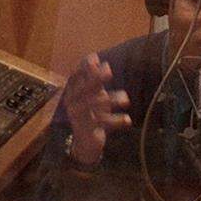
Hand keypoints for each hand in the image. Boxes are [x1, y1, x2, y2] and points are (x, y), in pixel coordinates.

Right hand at [63, 53, 130, 167]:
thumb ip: (95, 79)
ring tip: (126, 100)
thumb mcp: (93, 95)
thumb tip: (100, 60)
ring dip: (112, 100)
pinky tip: (128, 120)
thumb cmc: (90, 112)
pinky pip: (102, 123)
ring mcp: (78, 116)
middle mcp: (72, 102)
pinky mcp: (86, 130)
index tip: (96, 58)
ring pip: (93, 104)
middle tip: (110, 71)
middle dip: (96, 78)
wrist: (84, 142)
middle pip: (84, 88)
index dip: (84, 67)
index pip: (75, 75)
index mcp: (73, 91)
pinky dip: (116, 121)